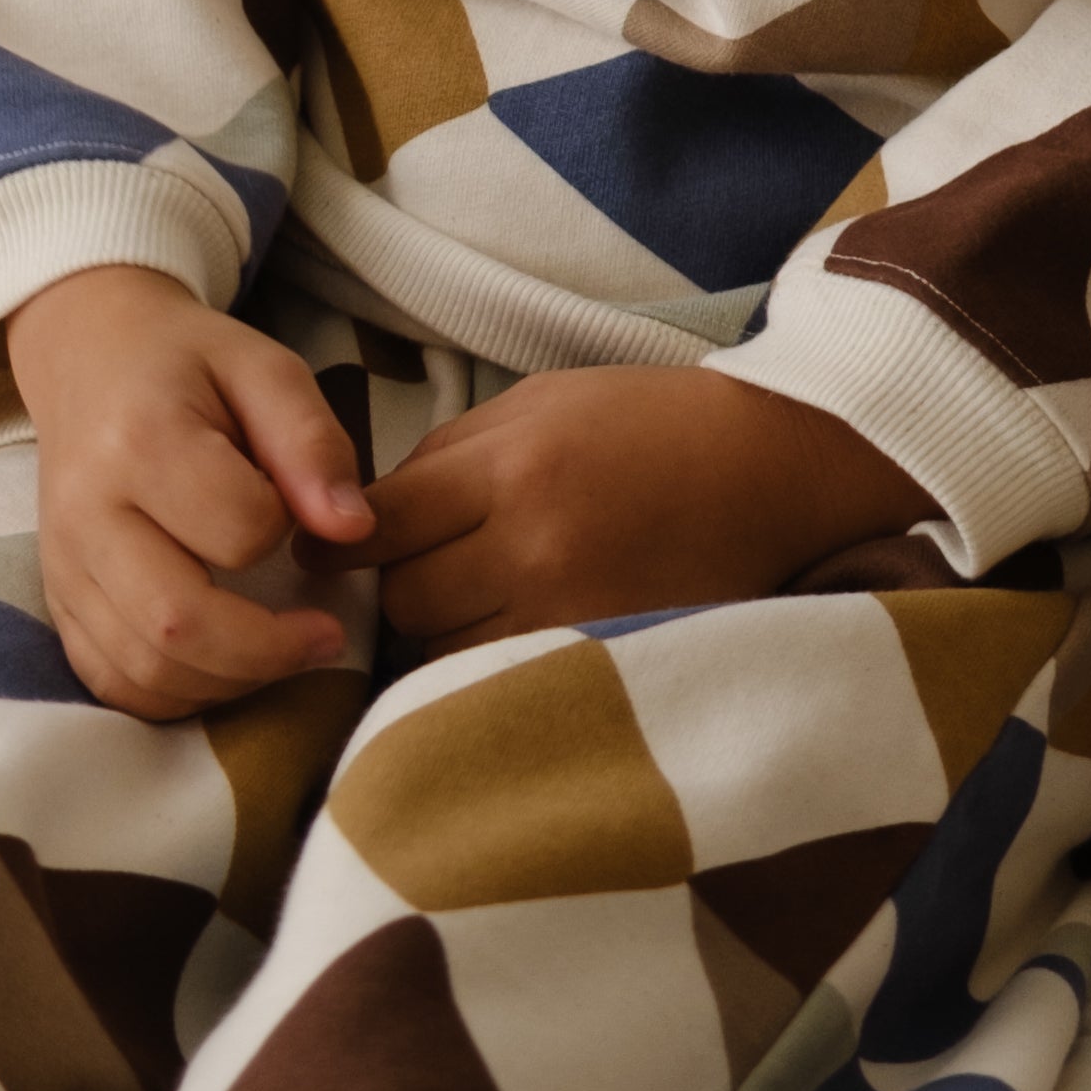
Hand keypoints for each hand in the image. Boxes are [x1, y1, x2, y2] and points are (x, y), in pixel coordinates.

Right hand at [5, 269, 378, 720]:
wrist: (88, 358)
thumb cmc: (187, 364)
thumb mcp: (264, 369)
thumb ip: (313, 444)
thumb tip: (355, 530)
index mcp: (140, 441)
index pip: (238, 529)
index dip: (287, 530)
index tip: (301, 508)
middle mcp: (87, 513)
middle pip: (178, 625)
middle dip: (268, 651)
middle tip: (325, 635)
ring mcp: (63, 566)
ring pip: (144, 670)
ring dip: (229, 681)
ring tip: (278, 648)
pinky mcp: (57, 601)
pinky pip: (112, 682)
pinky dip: (176, 693)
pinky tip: (222, 662)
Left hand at [366, 366, 918, 652]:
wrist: (771, 469)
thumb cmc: (649, 425)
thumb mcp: (541, 403)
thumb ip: (446, 456)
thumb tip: (357, 518)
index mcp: (515, 465)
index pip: (382, 525)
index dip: (339, 546)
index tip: (320, 556)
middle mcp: (535, 546)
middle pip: (407, 601)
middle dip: (401, 590)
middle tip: (425, 575)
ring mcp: (572, 615)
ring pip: (446, 657)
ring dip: (443, 638)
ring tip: (477, 608)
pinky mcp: (603, 660)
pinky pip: (502, 687)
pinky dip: (487, 673)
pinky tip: (504, 645)